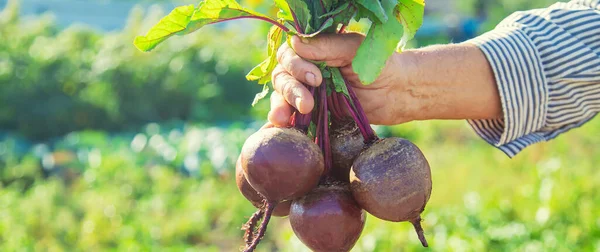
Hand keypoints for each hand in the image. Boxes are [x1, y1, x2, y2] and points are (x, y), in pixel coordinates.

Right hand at [268, 33, 413, 125]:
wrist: (397, 92)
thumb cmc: (379, 64)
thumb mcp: (354, 49)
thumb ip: (326, 46)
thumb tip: (295, 42)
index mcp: (313, 51)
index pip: (288, 55)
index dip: (295, 66)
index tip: (315, 78)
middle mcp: (305, 71)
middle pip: (282, 78)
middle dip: (290, 91)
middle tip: (306, 104)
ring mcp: (308, 94)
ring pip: (282, 98)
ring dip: (280, 107)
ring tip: (284, 119)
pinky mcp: (314, 115)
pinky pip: (292, 118)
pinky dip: (281, 124)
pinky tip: (276, 129)